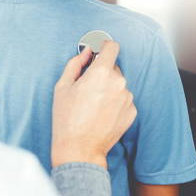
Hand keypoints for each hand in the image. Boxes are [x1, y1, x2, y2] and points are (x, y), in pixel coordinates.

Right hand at [51, 42, 136, 168]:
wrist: (79, 148)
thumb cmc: (67, 119)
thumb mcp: (62, 87)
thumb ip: (75, 64)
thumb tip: (86, 52)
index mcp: (101, 73)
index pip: (112, 47)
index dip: (104, 46)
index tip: (98, 51)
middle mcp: (119, 83)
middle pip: (113, 68)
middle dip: (102, 73)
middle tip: (87, 89)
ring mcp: (128, 98)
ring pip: (118, 85)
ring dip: (108, 89)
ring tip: (93, 106)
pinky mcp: (132, 112)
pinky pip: (123, 99)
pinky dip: (114, 103)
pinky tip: (101, 114)